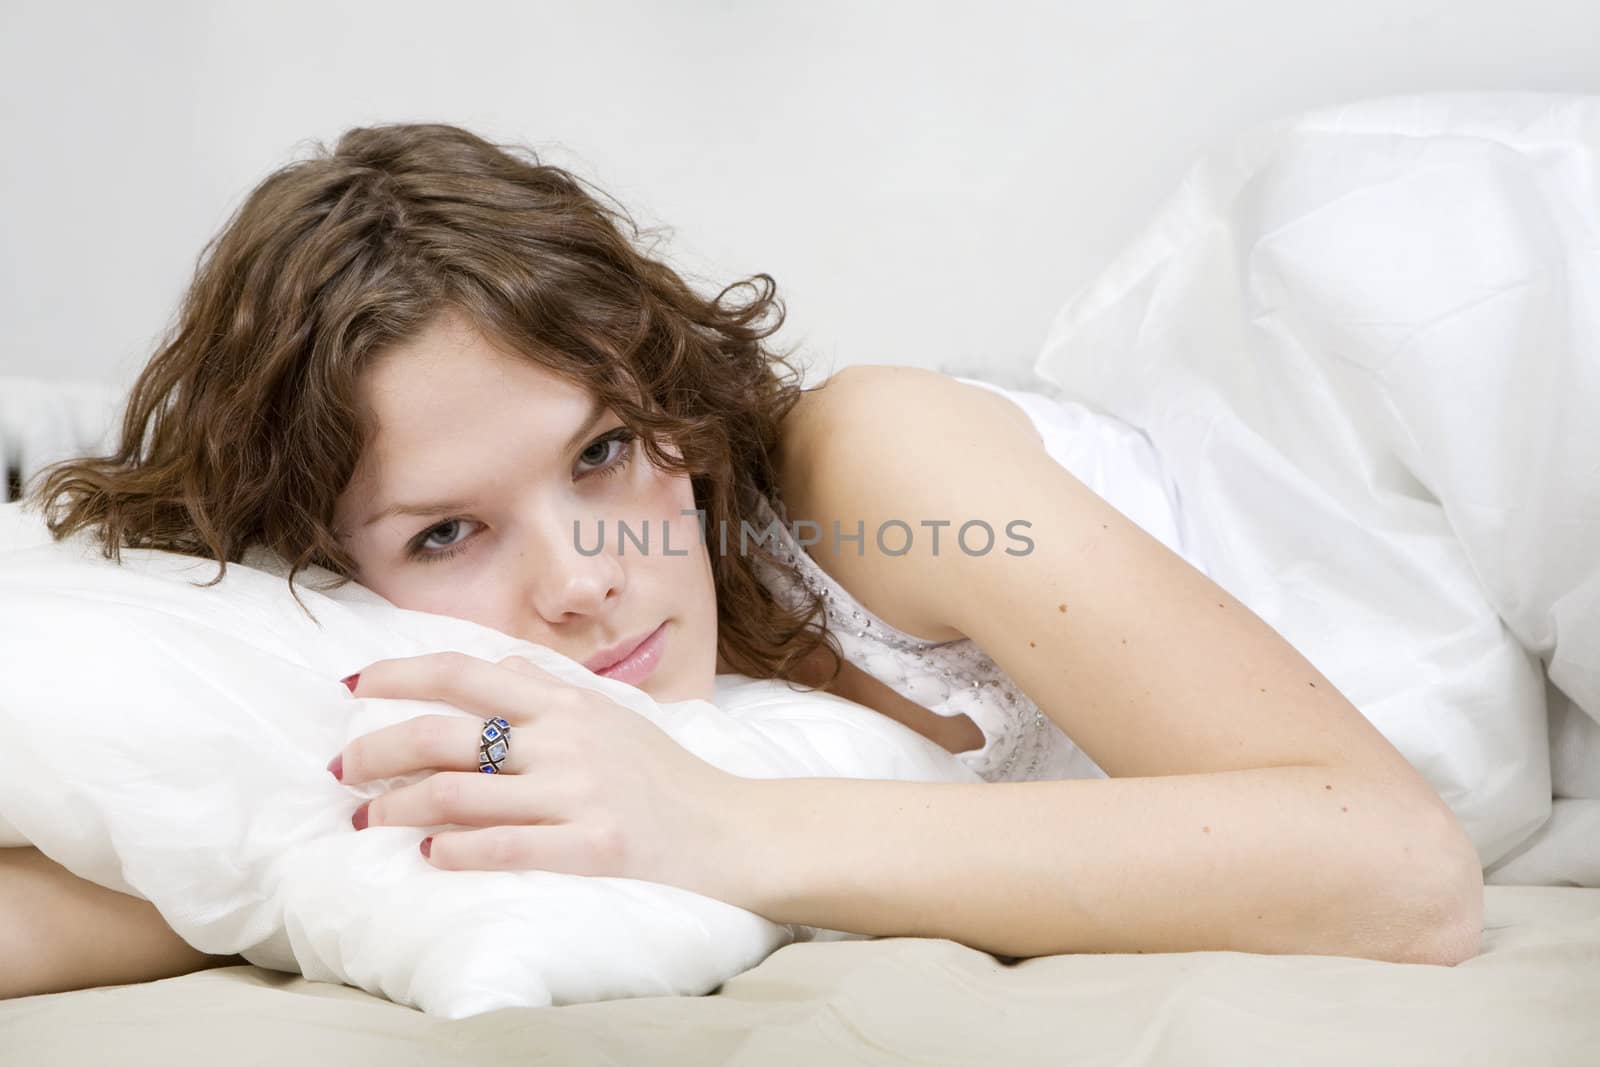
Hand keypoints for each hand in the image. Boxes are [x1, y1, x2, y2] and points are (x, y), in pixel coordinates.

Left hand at [329, 652, 757, 907]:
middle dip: (378, 749)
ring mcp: (578, 794)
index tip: (353, 685)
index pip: (465, 673)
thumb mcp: (613, 716)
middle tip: (344, 770)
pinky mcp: (591, 848)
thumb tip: (500, 670)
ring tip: (370, 818)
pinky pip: (503, 847)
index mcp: (567, 702)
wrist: (730, 831)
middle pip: (444, 735)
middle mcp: (566, 740)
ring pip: (458, 794)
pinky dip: (453, 851)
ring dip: (398, 807)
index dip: (400, 674)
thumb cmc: (665, 775)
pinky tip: (430, 855)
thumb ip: (553, 692)